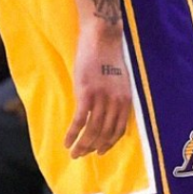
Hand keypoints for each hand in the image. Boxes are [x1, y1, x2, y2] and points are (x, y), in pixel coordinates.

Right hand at [65, 22, 130, 158]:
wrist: (101, 37)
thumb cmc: (108, 56)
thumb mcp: (119, 81)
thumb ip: (115, 99)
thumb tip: (107, 114)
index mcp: (126, 101)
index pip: (119, 131)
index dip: (109, 144)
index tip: (100, 151)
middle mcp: (116, 103)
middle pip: (104, 134)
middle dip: (93, 148)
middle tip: (82, 155)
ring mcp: (101, 99)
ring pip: (92, 131)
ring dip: (82, 145)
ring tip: (74, 154)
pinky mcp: (86, 94)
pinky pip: (79, 121)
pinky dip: (72, 134)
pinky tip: (66, 142)